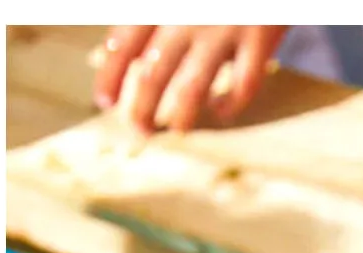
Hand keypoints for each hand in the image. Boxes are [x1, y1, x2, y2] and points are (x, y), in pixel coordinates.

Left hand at [92, 26, 287, 133]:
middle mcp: (186, 17)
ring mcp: (222, 31)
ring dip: (183, 115)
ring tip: (179, 130)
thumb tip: (127, 44)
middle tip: (140, 130)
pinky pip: (244, 84)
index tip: (104, 101)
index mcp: (160, 2)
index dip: (111, 75)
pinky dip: (232, 103)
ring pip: (193, 86)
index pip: (124, 43)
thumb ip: (156, 13)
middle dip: (142, 107)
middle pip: (154, 72)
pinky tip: (222, 110)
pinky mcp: (258, 39)